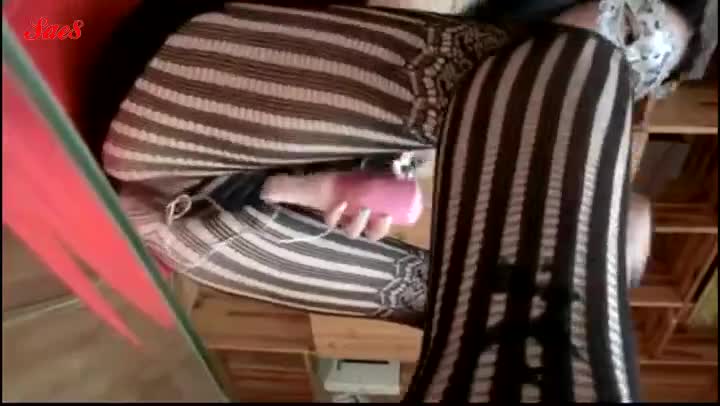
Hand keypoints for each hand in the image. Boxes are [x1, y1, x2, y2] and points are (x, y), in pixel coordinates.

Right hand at [261, 172, 395, 240]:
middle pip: (357, 231)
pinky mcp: (387, 202)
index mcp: (332, 214)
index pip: (333, 223)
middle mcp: (351, 217)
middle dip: (359, 226)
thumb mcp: (305, 181)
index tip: (339, 203)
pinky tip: (399, 210)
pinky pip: (392, 215)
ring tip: (384, 217)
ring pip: (375, 229)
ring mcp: (370, 211)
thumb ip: (284, 187)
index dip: (335, 217)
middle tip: (363, 210)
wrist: (350, 159)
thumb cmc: (325, 175)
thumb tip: (264, 193)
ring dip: (379, 227)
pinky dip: (396, 216)